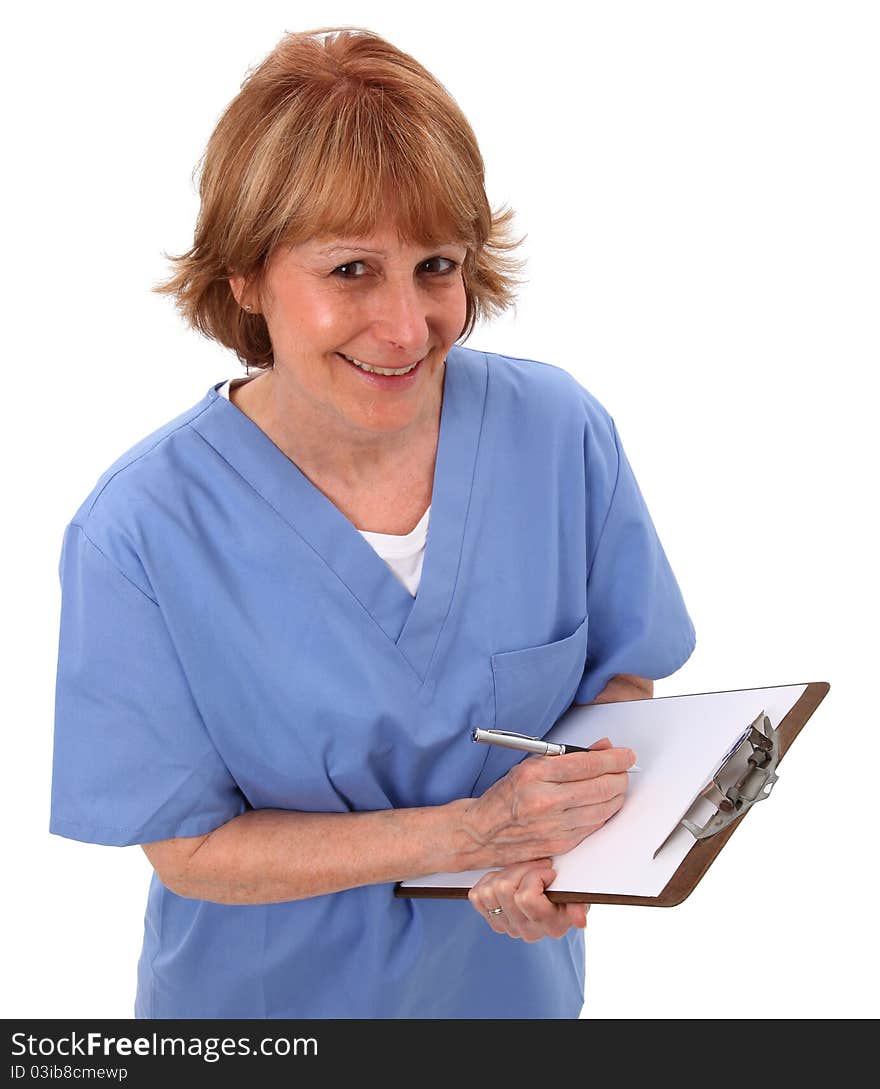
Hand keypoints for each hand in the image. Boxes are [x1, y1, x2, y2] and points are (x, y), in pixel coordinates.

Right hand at [461, 737, 636, 868]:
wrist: (481, 832)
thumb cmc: (505, 796)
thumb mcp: (530, 765)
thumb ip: (567, 757)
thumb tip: (602, 749)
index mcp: (535, 774)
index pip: (587, 764)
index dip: (614, 759)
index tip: (626, 755)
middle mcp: (545, 801)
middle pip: (601, 787)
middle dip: (620, 776)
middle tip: (623, 770)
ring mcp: (554, 826)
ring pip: (603, 809)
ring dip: (616, 796)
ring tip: (616, 786)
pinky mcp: (560, 844)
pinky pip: (594, 826)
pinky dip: (603, 813)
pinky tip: (602, 805)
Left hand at [468, 858, 588, 940]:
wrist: (555, 904)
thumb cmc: (568, 895)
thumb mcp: (579, 897)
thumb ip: (579, 905)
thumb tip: (580, 921)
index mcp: (550, 926)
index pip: (526, 897)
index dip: (536, 876)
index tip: (549, 871)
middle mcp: (526, 931)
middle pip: (505, 889)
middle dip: (521, 868)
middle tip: (536, 865)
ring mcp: (507, 927)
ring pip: (490, 891)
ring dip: (506, 873)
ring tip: (522, 872)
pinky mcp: (492, 920)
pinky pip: (477, 896)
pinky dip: (489, 882)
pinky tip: (507, 879)